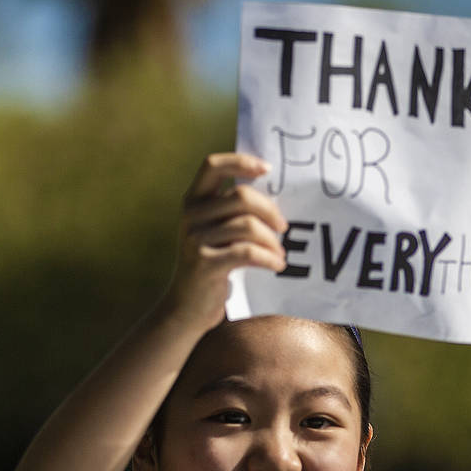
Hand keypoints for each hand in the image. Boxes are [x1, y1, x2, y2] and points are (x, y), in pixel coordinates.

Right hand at [163, 153, 288, 330]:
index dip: (241, 161)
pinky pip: (247, 253)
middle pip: (241, 196)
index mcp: (193, 201)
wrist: (186, 308)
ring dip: (272, 241)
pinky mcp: (204, 263)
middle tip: (284, 227)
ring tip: (280, 253)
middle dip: (270, 210)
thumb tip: (275, 193)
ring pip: (248, 226)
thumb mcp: (214, 232)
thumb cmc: (211, 266)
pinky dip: (269, 258)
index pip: (213, 164)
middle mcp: (190, 215)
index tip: (267, 169)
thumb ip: (232, 211)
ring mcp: (194, 238)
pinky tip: (277, 265)